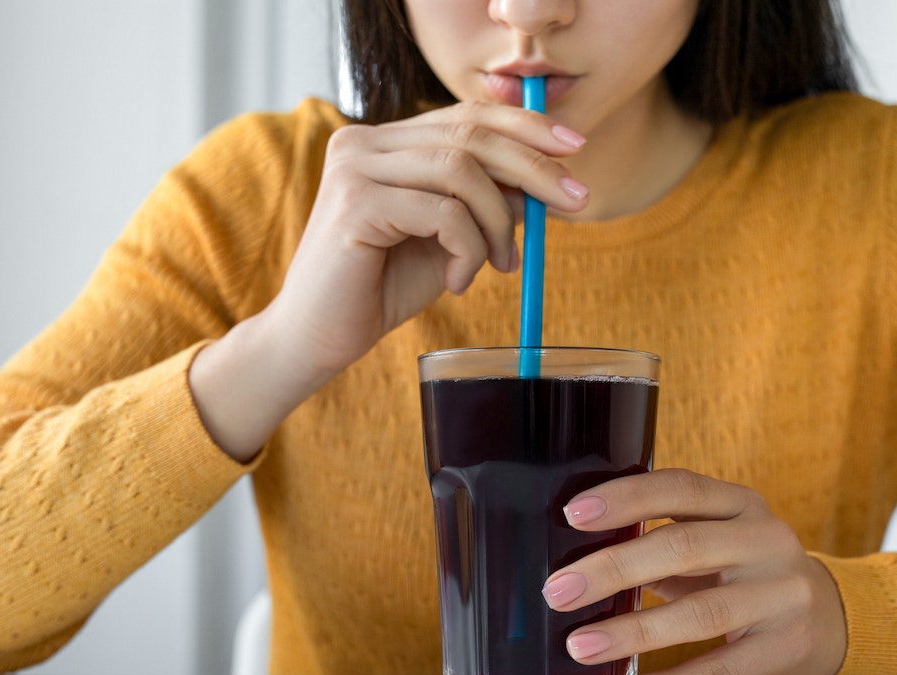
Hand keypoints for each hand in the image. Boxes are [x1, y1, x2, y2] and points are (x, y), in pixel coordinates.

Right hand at [265, 101, 589, 386]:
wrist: (320, 337)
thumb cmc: (382, 287)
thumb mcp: (449, 236)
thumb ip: (486, 201)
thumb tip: (548, 176)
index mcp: (385, 140)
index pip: (468, 115)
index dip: (526, 126)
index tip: (575, 147)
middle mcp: (364, 141)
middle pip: (472, 134)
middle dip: (535, 167)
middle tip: (576, 201)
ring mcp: (355, 167)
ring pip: (463, 171)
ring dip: (499, 223)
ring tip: (500, 265)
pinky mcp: (355, 202)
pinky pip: (444, 212)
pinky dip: (468, 249)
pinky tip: (458, 280)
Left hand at [541, 468, 847, 674]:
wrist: (828, 617)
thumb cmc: (745, 573)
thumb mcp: (716, 538)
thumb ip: (661, 539)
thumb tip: (577, 558)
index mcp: (741, 504)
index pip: (682, 487)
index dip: (628, 497)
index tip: (574, 514)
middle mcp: (766, 541)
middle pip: (686, 546)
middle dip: (614, 568)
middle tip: (559, 590)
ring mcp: (781, 595)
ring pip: (701, 613)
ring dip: (632, 632)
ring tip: (581, 646)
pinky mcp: (784, 647)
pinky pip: (717, 672)